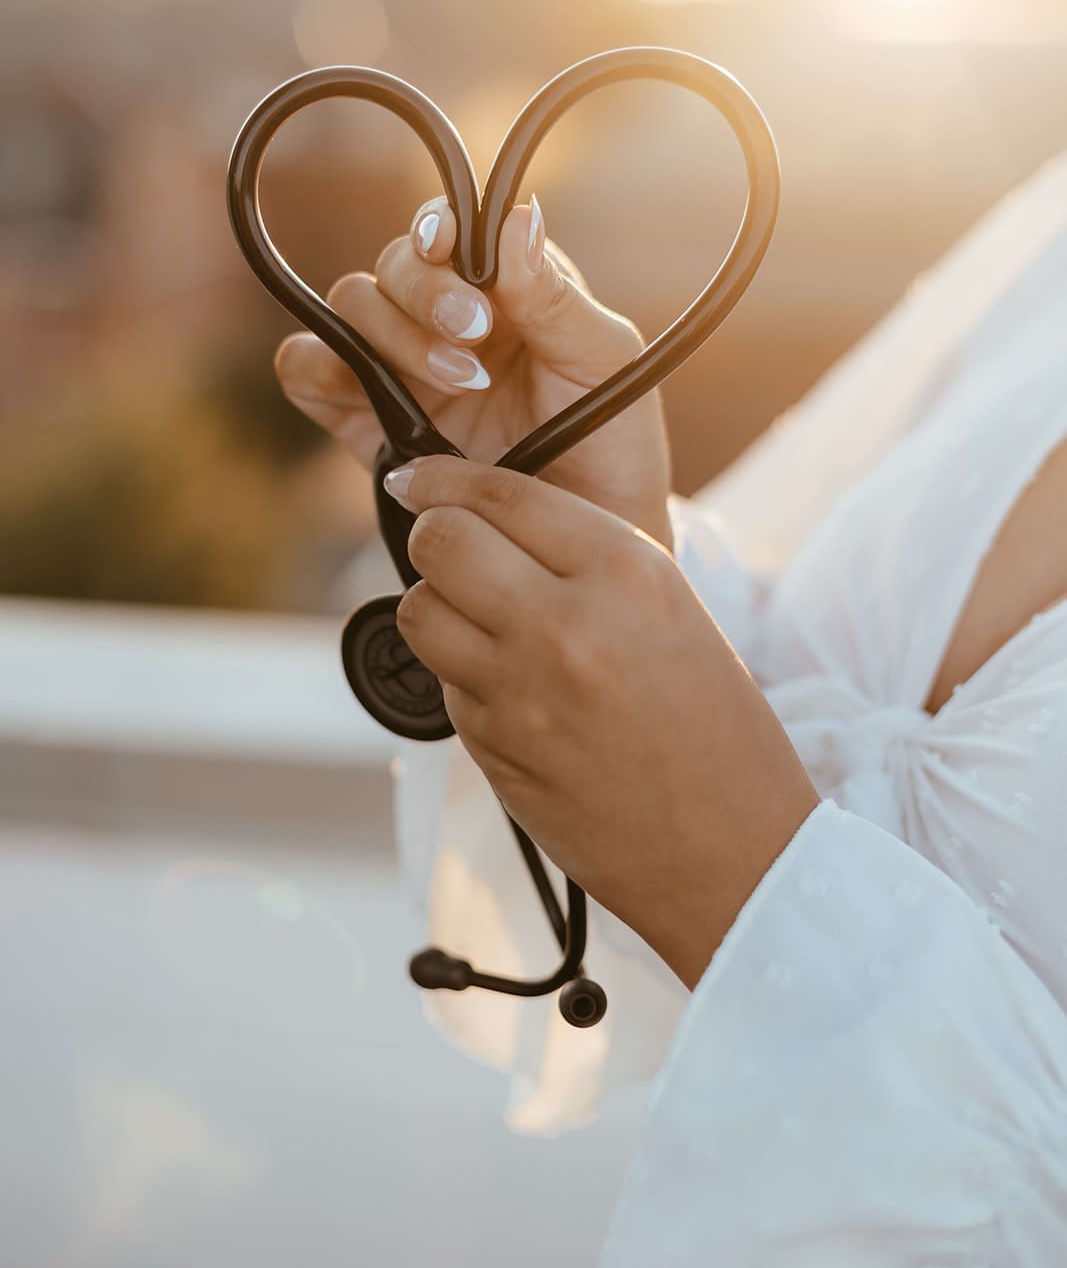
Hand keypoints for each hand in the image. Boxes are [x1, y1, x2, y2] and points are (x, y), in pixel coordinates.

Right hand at [274, 194, 671, 546]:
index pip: (450, 228)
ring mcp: (397, 365)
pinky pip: (304, 370)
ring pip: (349, 306)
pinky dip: (319, 370)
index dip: (440, 230)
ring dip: (392, 334)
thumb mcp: (603, 361)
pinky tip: (374, 401)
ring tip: (461, 383)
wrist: (584, 537)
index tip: (453, 252)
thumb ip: (555, 295)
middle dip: (427, 294)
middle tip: (476, 337)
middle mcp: (441, 315)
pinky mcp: (360, 417)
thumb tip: (518, 216)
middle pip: (394, 264)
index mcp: (502, 284)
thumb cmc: (610, 440)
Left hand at [386, 455, 818, 989]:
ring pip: (420, 612)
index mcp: (627, 573)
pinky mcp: (493, 750)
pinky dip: (462, 676)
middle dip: (432, 536)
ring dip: (436, 606)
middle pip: (440, 543)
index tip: (420, 479)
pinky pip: (445, 684)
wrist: (733, 854)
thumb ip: (584, 560)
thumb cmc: (719, 729)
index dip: (445, 478)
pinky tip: (512, 692)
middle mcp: (566, 623)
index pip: (502, 492)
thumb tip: (491, 523)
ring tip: (477, 621)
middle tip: (447, 546)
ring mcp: (521, 691)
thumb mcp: (672, 611)